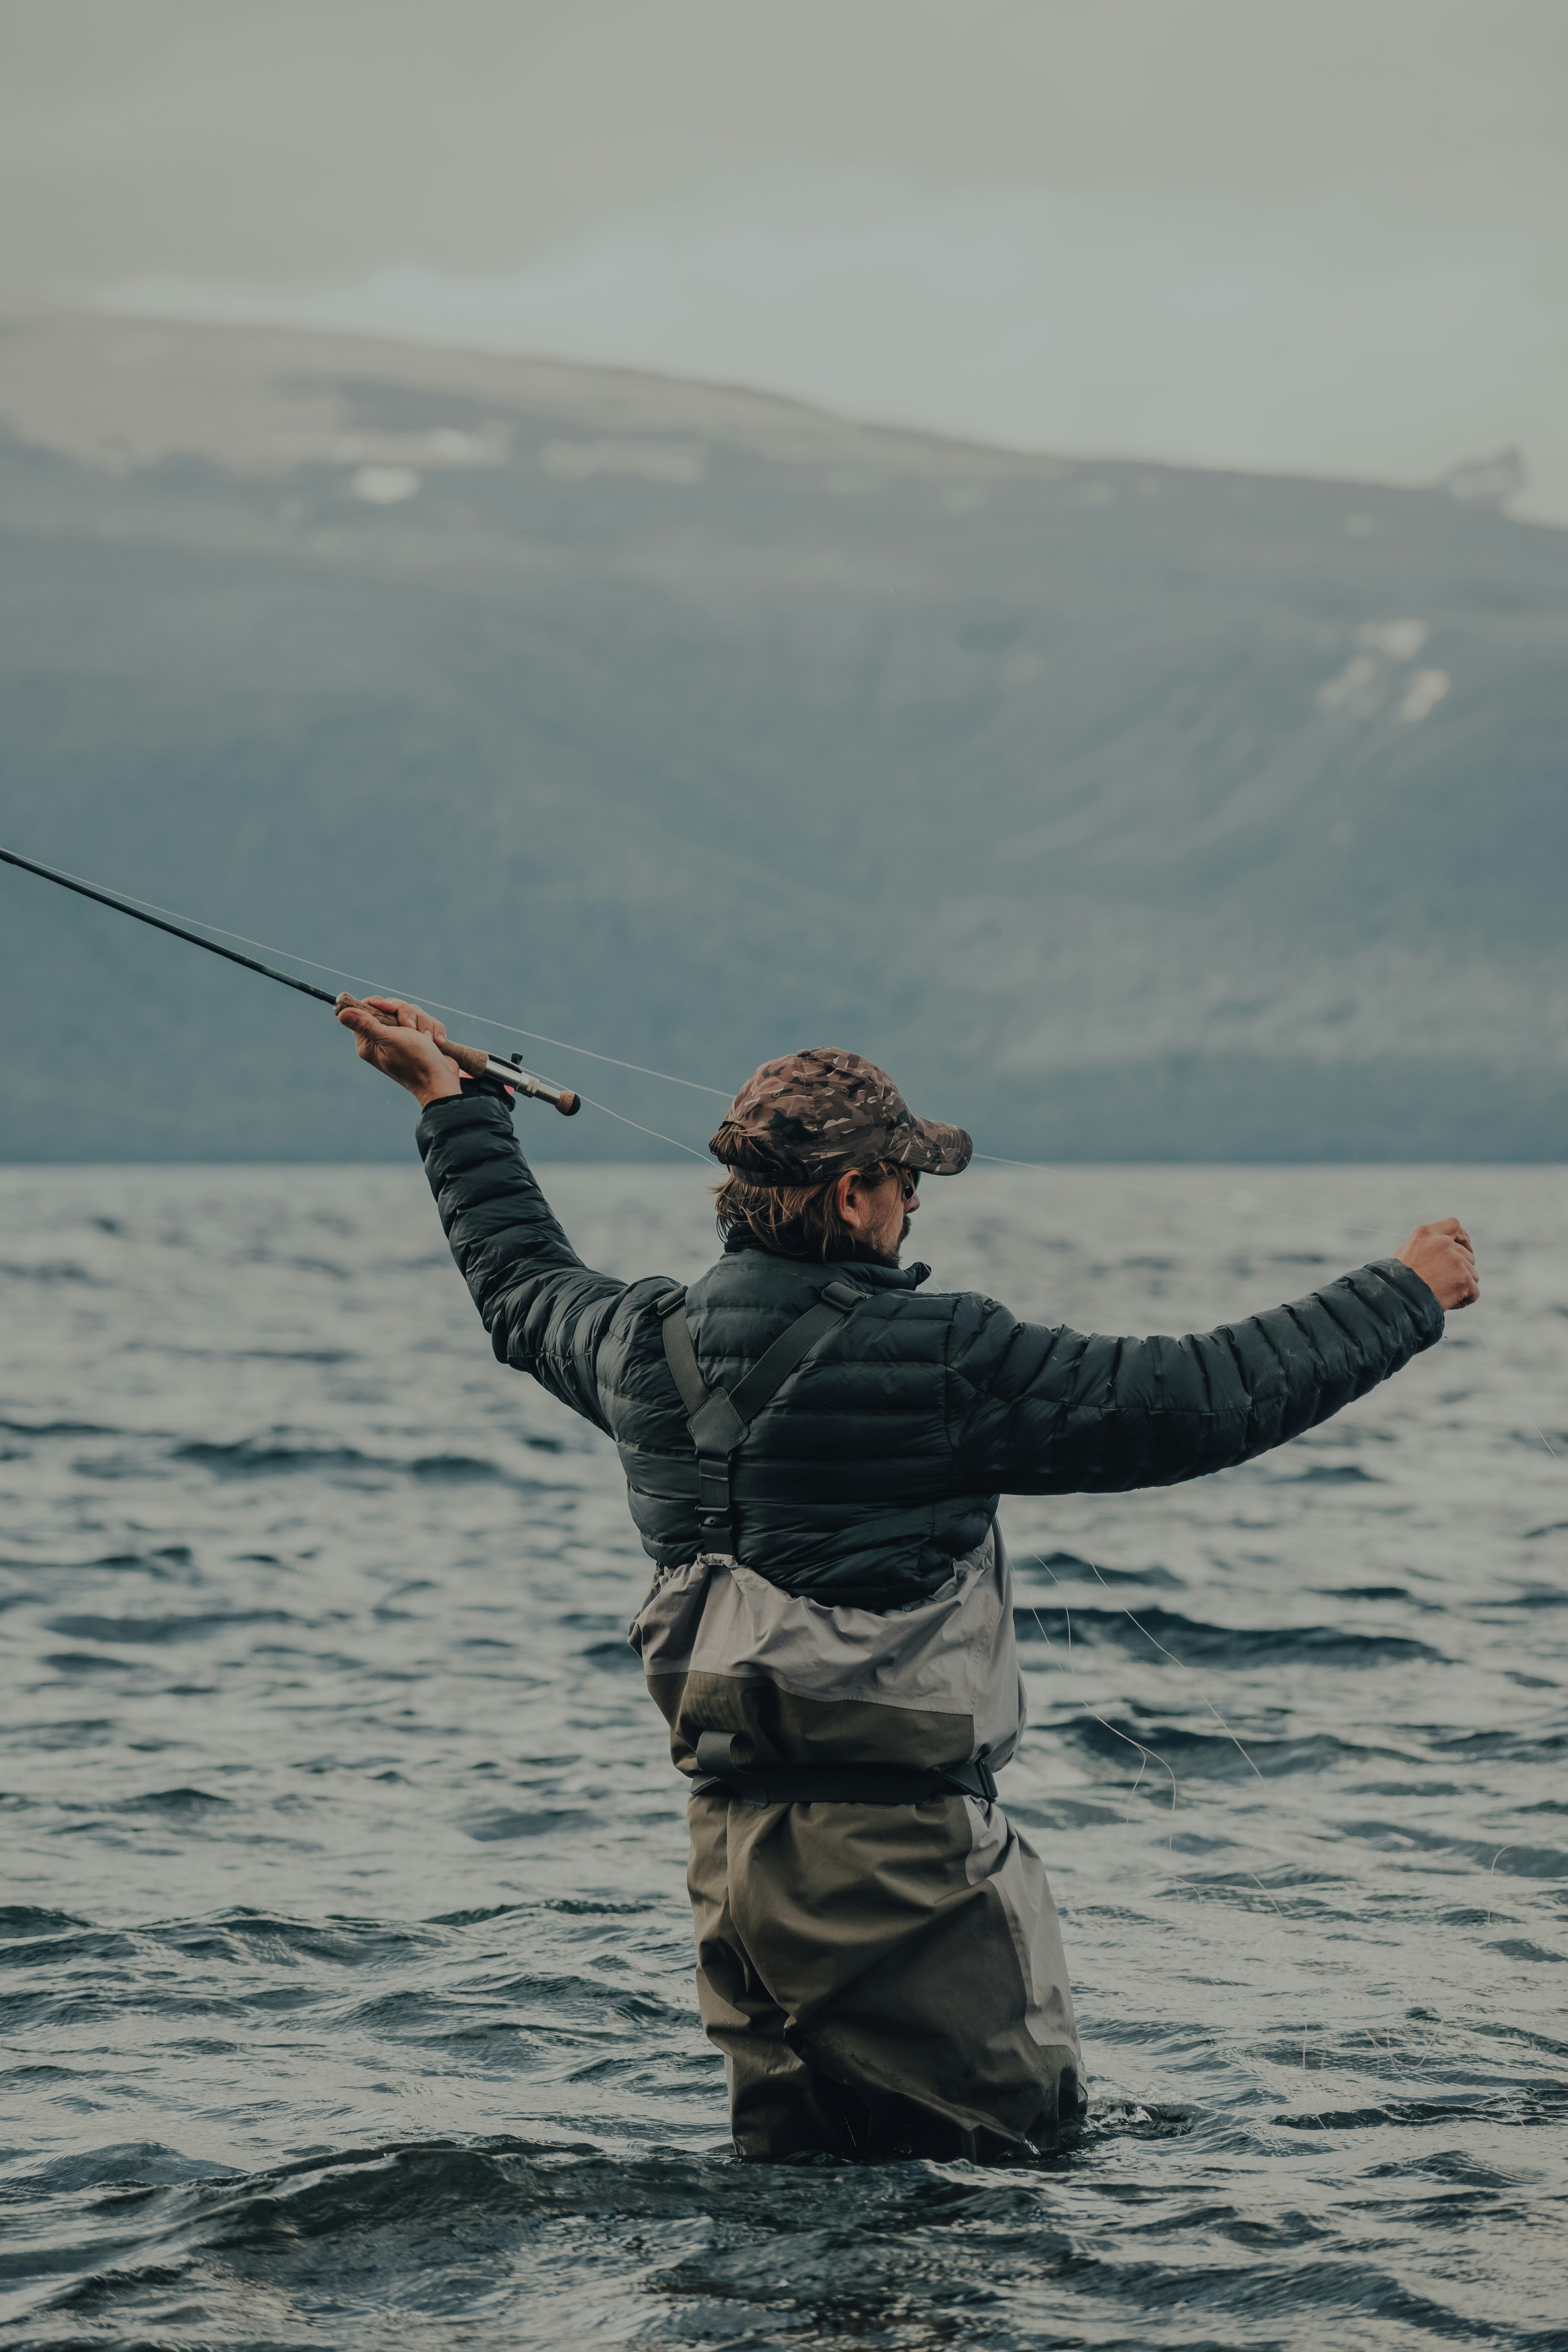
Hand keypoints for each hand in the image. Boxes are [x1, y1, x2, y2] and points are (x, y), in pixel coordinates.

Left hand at [337, 996, 462, 1108]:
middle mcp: (384, 1038)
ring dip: (424, 1023)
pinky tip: (437, 1043)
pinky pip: (425, 1021)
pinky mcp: (419, 1038)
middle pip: (391, 1006)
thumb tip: (341, 1013)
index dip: (378, 1004)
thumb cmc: (415, 1062)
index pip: (365, 1011)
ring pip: (411, 1012)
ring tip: (427, 1040)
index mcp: (370, 1041)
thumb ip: (367, 1025)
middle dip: (407, 1014)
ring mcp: (403, 1038)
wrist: (441, 1081)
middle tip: (411, 1028)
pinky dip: (434, 1030)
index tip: (388, 1007)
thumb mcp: (390, 1040)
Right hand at [1395, 1217, 1478, 1310]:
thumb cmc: (1396, 1282)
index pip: (1453, 1225)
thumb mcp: (1405, 1254)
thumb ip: (1425, 1248)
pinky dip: (1465, 1300)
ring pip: (1472, 1274)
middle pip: (1466, 1255)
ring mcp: (1456, 1260)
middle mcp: (1443, 1242)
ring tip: (1443, 1296)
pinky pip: (1474, 1292)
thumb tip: (1439, 1252)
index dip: (1462, 1237)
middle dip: (1461, 1270)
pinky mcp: (1464, 1278)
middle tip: (1446, 1284)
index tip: (1466, 1247)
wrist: (1398, 1300)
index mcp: (1426, 1233)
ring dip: (1462, 1286)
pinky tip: (1449, 1304)